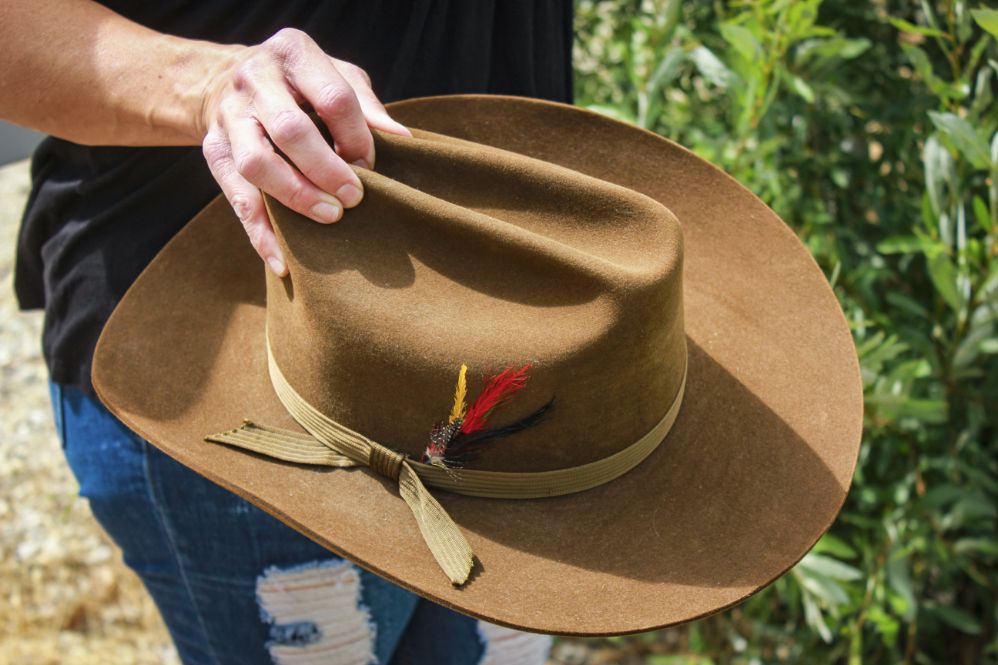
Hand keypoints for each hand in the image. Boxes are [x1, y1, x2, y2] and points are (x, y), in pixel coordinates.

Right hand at [198, 28, 410, 275]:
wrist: (226, 79)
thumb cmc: (301, 84)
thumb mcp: (336, 76)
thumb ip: (365, 106)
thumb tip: (402, 140)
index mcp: (293, 53)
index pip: (333, 98)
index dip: (357, 137)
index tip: (372, 165)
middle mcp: (255, 80)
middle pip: (291, 130)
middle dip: (327, 170)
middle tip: (355, 199)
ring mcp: (229, 117)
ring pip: (256, 164)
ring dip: (296, 197)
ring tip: (330, 218)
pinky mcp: (213, 150)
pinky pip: (234, 197)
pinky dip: (260, 233)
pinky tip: (282, 260)